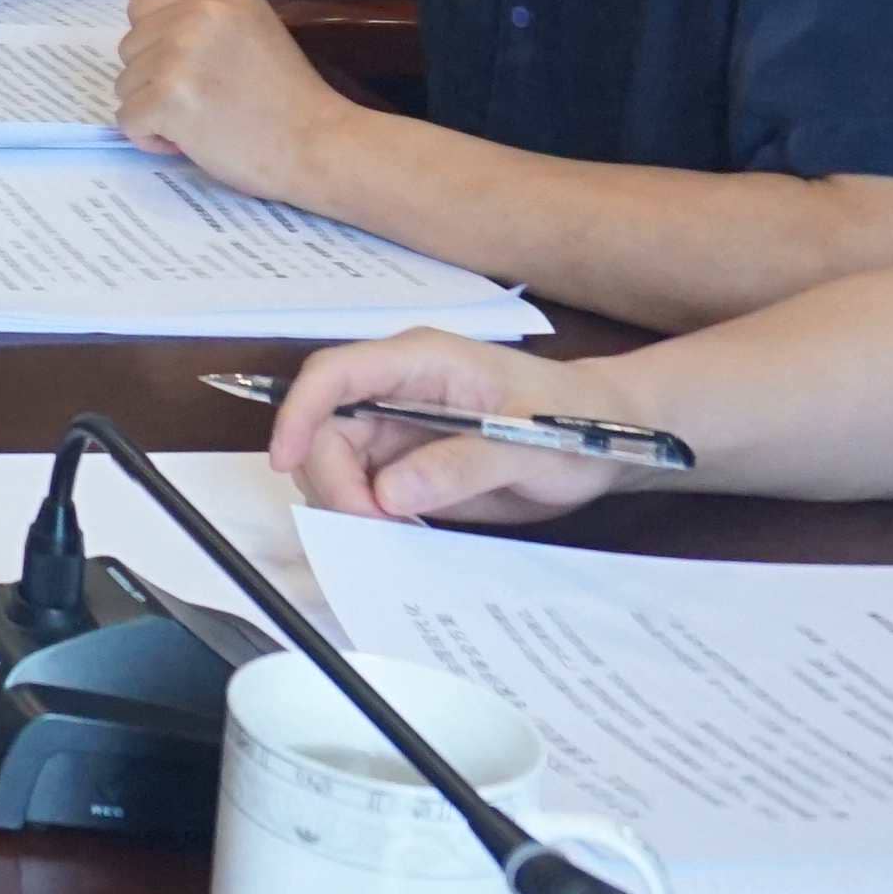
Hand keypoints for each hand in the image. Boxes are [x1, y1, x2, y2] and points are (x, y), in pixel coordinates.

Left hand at [110, 0, 350, 204]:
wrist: (320, 144)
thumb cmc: (286, 97)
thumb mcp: (249, 30)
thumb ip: (199, 23)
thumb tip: (140, 40)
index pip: (141, 11)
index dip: (157, 47)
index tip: (196, 71)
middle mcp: (198, 13)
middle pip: (128, 47)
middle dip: (153, 80)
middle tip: (203, 102)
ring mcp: (181, 54)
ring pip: (123, 84)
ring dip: (153, 110)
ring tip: (203, 120)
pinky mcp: (168, 98)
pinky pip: (127, 120)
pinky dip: (150, 138)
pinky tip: (192, 140)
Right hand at [273, 330, 633, 526]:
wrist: (607, 437)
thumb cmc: (575, 423)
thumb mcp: (529, 446)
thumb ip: (462, 465)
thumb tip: (388, 493)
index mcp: (421, 362)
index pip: (335, 375)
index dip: (299, 414)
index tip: (285, 462)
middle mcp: (397, 388)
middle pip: (326, 429)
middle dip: (334, 481)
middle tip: (373, 527)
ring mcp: (398, 425)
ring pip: (337, 463)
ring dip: (350, 502)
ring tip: (396, 531)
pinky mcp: (406, 461)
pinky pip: (365, 487)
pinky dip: (369, 515)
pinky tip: (401, 531)